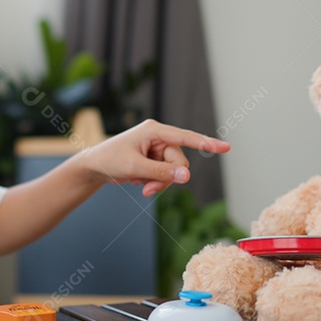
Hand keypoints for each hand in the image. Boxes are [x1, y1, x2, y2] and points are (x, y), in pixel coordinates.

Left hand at [77, 119, 229, 196]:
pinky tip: (138, 182)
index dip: (206, 143)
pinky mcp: (153, 159)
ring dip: (160, 183)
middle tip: (148, 190)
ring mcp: (156, 148)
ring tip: (141, 188)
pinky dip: (154, 182)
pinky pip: (165, 174)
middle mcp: (158, 136)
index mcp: (154, 130)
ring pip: (173, 171)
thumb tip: (186, 177)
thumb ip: (161, 173)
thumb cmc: (110, 161)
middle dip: (167, 179)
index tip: (226, 147)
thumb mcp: (135, 168)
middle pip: (179, 162)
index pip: (185, 137)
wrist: (93, 167)